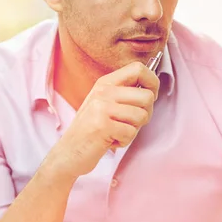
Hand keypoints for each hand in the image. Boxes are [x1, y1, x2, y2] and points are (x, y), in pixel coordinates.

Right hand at [43, 61, 159, 179]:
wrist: (68, 153)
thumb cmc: (91, 130)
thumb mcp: (105, 103)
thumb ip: (125, 93)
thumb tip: (153, 87)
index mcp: (105, 83)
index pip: (138, 68)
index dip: (152, 82)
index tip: (150, 96)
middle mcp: (103, 91)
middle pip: (147, 96)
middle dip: (146, 114)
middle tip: (130, 122)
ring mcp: (101, 108)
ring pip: (142, 116)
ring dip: (133, 130)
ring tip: (116, 131)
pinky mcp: (102, 126)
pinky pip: (131, 133)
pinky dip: (124, 141)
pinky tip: (110, 140)